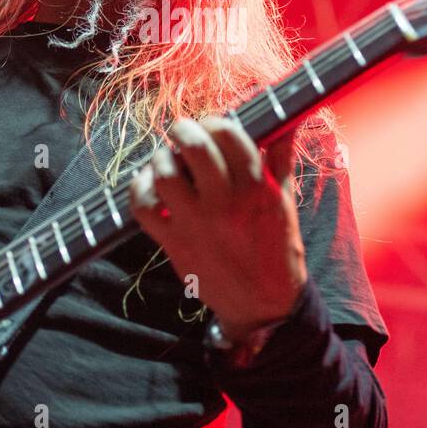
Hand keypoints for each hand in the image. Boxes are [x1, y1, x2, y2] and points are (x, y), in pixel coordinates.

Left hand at [128, 116, 306, 341]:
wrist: (263, 305)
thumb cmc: (277, 249)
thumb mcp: (286, 200)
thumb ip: (280, 158)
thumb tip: (286, 123)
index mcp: (257, 188)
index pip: (228, 134)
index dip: (215, 122)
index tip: (211, 125)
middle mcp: (225, 203)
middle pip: (193, 147)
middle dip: (184, 130)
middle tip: (182, 131)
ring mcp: (197, 224)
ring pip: (165, 173)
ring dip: (162, 158)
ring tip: (168, 160)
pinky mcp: (174, 243)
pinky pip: (143, 207)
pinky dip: (140, 188)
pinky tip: (150, 184)